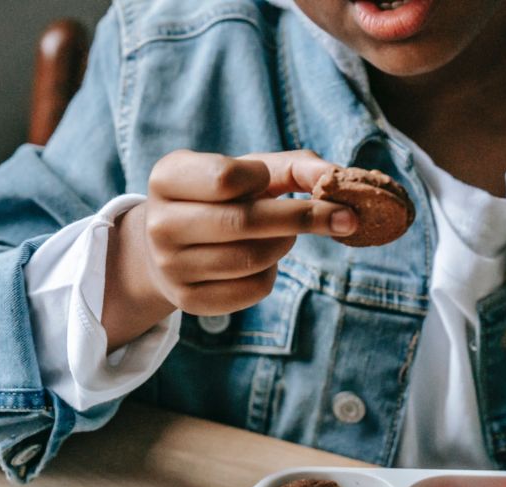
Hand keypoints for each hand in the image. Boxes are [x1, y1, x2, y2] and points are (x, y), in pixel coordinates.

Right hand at [102, 149, 355, 349]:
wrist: (168, 246)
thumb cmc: (219, 198)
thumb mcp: (246, 171)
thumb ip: (293, 167)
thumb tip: (335, 177)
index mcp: (167, 178)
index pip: (225, 177)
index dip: (260, 179)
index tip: (271, 182)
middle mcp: (160, 224)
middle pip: (245, 222)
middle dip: (303, 218)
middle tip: (345, 216)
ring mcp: (171, 267)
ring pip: (252, 259)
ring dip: (285, 244)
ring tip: (286, 235)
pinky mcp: (189, 301)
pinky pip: (251, 289)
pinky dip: (272, 273)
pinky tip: (264, 261)